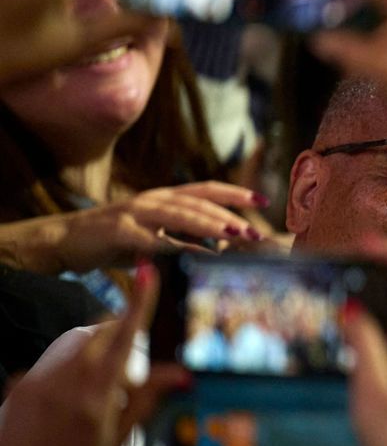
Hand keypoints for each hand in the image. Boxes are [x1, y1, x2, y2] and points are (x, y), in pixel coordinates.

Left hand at [0, 262, 187, 445]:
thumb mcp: (118, 441)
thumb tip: (179, 373)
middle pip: (98, 332)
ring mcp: (38, 378)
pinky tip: (76, 398)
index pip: (124, 334)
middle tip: (134, 365)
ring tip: (105, 386)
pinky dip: (73, 364)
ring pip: (74, 341)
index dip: (139, 301)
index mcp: (96, 393)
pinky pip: (54, 359)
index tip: (148, 274)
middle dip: (120, 333)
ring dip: (96, 347)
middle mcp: (63, 377)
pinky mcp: (21, 383)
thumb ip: (146, 399)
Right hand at [2, 181, 268, 273]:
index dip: (235, 193)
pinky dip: (177, 246)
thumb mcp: (155, 236)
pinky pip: (154, 239)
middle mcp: (153, 199)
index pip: (206, 190)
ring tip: (235, 235)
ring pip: (180, 214)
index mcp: (164, 198)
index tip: (263, 201)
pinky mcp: (120, 231)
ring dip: (210, 224)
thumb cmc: (115, 240)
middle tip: (255, 231)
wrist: (65, 241)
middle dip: (230, 215)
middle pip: (198, 202)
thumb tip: (219, 249)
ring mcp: (135, 212)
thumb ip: (183, 237)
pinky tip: (196, 254)